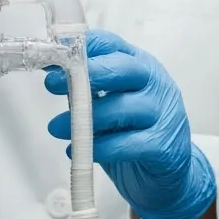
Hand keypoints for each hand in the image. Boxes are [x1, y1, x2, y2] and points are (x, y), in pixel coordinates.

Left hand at [45, 30, 216, 218]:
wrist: (166, 174)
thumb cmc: (133, 132)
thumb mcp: (111, 101)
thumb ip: (87, 86)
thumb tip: (52, 71)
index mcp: (141, 66)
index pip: (113, 44)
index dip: (82, 47)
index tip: (54, 54)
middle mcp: (156, 84)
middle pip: (122, 69)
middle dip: (84, 74)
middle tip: (52, 83)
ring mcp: (164, 114)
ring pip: (121, 109)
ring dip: (83, 119)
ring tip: (56, 127)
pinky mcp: (163, 145)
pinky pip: (125, 144)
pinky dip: (98, 148)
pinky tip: (78, 151)